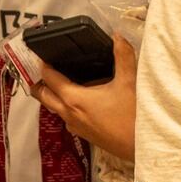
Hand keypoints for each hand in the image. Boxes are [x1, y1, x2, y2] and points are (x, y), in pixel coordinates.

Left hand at [29, 31, 136, 161]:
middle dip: (39, 82)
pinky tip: (80, 99)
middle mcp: (69, 114)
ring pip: (54, 108)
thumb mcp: (129, 81)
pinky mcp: (84, 134)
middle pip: (43, 96)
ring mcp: (75, 126)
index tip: (42, 55)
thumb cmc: (132, 115)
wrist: (141, 146)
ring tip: (60, 80)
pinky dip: (65, 106)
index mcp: (74, 98)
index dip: (44, 66)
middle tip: (41, 68)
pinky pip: (67, 117)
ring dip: (52, 95)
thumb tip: (117, 35)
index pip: (50, 79)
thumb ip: (123, 55)